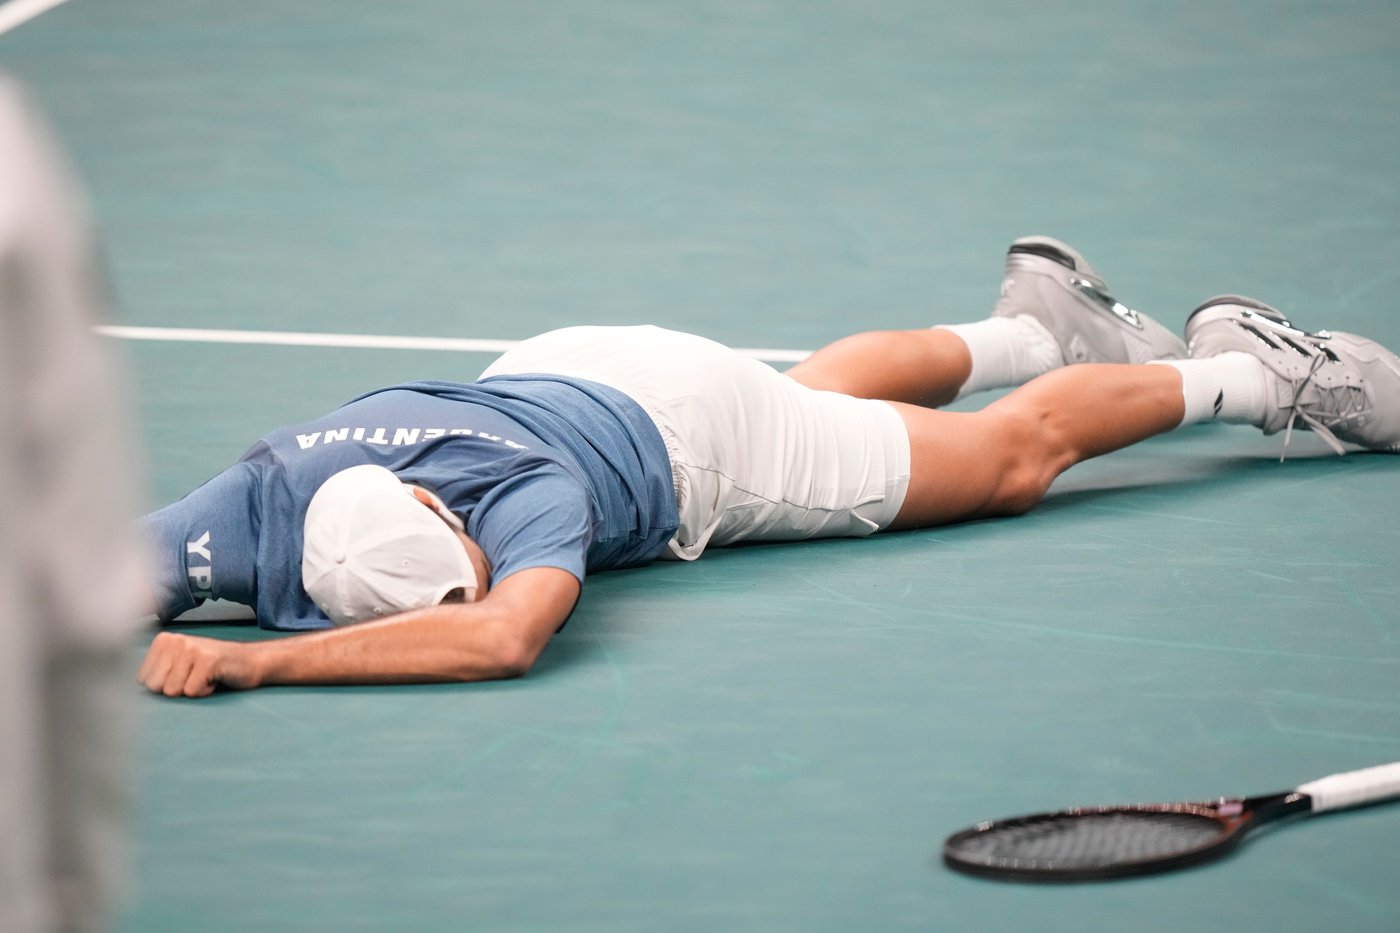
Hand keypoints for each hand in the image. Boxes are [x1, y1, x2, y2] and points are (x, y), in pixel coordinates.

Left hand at [137, 632, 258, 697]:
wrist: (250, 662)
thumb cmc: (211, 668)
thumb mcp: (178, 665)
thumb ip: (155, 672)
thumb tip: (122, 691)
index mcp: (163, 641)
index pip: (143, 681)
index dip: (165, 685)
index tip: (183, 675)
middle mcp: (175, 640)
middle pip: (156, 687)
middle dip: (176, 688)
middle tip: (195, 677)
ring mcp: (192, 648)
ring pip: (173, 691)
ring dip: (192, 690)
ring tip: (205, 677)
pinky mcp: (208, 660)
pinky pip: (193, 691)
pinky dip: (206, 692)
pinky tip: (215, 679)